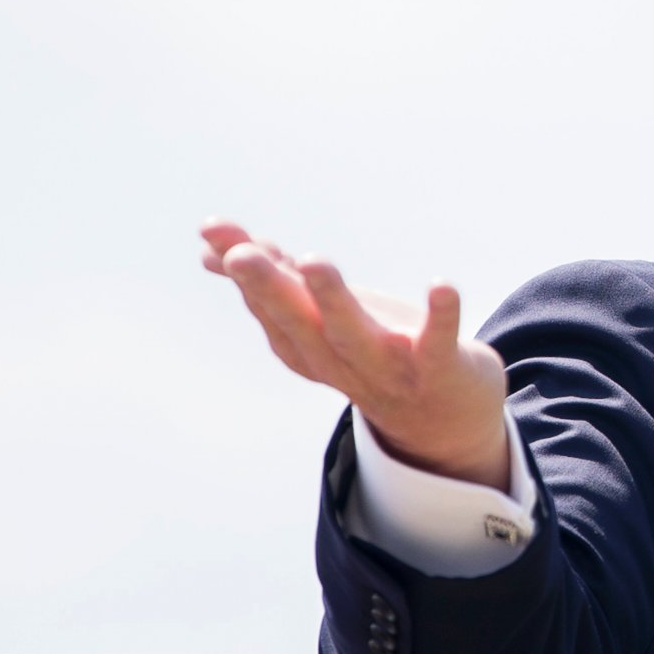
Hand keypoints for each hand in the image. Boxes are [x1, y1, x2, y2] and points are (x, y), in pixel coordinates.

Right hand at [198, 217, 510, 489]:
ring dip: (332, 300)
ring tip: (315, 262)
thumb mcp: (320, 317)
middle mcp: (341, 359)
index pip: (271, 307)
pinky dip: (442, 316)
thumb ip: (274, 279)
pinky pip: (439, 342)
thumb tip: (211, 248)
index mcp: (308, 345)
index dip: (245, 274)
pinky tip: (442, 285)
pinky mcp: (440, 367)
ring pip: (354, 334)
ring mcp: (390, 367)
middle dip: (270, 287)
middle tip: (243, 253)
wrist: (442, 422)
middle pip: (300, 322)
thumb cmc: (373, 353)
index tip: (215, 232)